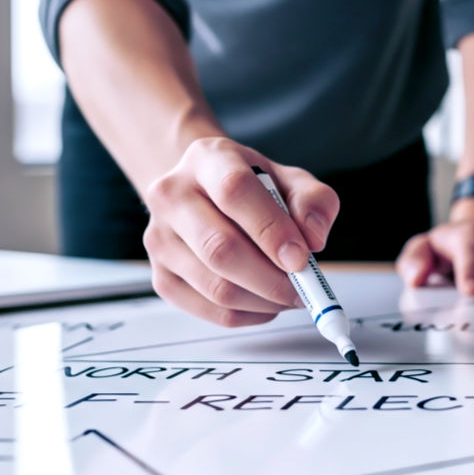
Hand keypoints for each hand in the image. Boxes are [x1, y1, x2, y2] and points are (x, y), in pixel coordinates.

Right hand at [142, 137, 339, 326]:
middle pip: (219, 248)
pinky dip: (248, 315)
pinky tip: (265, 302)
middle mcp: (172, 195)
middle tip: (304, 288)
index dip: (270, 229)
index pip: (234, 191)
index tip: (301, 258)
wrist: (205, 194)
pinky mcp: (161, 276)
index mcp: (207, 159)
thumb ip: (313, 201)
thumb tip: (313, 239)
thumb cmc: (252, 188)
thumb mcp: (290, 180)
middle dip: (271, 279)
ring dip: (264, 301)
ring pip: (216, 287)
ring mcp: (160, 239)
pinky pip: (210, 310)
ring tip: (290, 294)